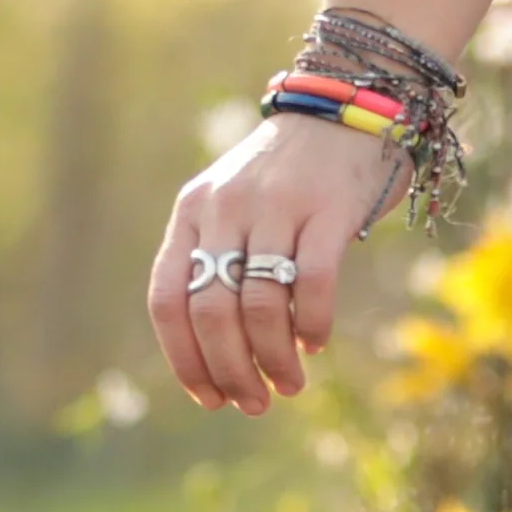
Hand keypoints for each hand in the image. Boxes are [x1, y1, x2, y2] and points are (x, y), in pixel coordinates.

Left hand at [147, 113, 401, 413]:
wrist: (344, 107)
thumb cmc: (289, 175)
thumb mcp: (234, 206)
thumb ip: (218, 259)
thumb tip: (218, 352)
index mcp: (193, 211)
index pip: (167, 299)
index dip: (184, 359)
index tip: (208, 397)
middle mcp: (226, 207)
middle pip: (212, 312)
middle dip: (231, 371)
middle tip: (254, 404)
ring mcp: (277, 205)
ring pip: (261, 305)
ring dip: (274, 360)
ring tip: (290, 385)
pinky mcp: (329, 207)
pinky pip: (314, 281)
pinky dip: (312, 323)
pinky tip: (317, 342)